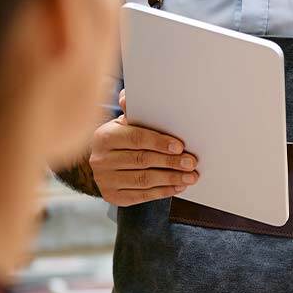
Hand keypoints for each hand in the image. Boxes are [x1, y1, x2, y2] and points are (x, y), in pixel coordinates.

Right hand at [88, 90, 198, 205]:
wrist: (105, 162)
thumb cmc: (122, 139)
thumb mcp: (125, 124)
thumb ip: (132, 112)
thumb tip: (127, 96)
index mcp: (104, 136)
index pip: (136, 139)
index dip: (160, 143)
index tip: (180, 146)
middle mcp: (101, 159)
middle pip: (142, 160)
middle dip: (170, 162)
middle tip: (191, 163)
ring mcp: (104, 180)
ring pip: (144, 180)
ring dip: (171, 179)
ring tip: (190, 177)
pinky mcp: (112, 196)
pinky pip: (142, 196)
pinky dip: (163, 192)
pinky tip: (178, 186)